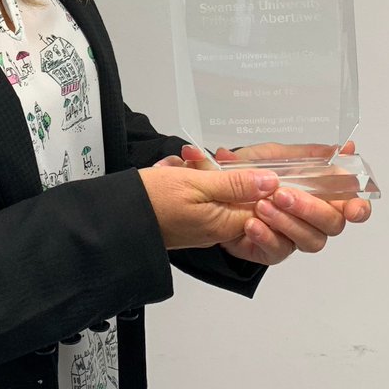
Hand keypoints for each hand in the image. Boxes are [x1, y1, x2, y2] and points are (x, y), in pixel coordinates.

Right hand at [138, 163, 279, 250]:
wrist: (118, 217)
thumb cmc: (152, 201)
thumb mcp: (197, 183)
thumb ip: (235, 184)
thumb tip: (270, 182)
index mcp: (225, 223)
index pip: (262, 204)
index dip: (254, 179)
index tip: (236, 163)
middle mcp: (218, 229)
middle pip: (237, 193)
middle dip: (218, 170)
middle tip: (193, 159)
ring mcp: (202, 225)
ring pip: (216, 190)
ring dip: (198, 171)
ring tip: (176, 164)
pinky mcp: (189, 219)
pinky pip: (199, 194)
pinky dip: (188, 179)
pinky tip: (171, 170)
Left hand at [153, 142, 370, 265]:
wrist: (213, 192)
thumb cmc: (250, 171)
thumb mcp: (274, 154)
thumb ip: (307, 154)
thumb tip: (342, 147)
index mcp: (318, 193)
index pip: (350, 204)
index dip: (358, 207)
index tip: (354, 206)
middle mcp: (311, 219)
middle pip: (332, 224)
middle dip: (311, 209)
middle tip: (283, 194)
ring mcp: (293, 236)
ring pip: (309, 239)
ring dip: (287, 222)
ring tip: (261, 206)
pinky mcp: (272, 251)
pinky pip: (278, 251)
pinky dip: (266, 236)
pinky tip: (251, 224)